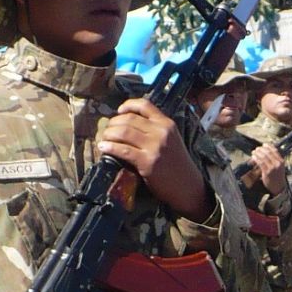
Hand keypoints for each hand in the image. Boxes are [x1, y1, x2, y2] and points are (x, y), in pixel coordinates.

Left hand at [97, 98, 209, 218]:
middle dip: (113, 123)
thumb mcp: (171, 140)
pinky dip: (110, 147)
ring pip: (123, 132)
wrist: (188, 187)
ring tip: (104, 139)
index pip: (144, 105)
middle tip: (107, 130)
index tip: (118, 111)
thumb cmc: (177, 165)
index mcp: (167, 123)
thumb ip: (156, 129)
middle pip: (129, 119)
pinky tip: (104, 148)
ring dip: (109, 134)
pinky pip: (123, 150)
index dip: (128, 105)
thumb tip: (129, 124)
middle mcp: (161, 131)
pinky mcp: (147, 162)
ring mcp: (154, 146)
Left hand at [251, 144, 286, 195]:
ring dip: (258, 153)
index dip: (268, 146)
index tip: (264, 145)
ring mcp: (272, 168)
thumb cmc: (278, 177)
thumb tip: (266, 152)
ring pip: (263, 157)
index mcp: (281, 161)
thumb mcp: (280, 167)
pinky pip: (260, 163)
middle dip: (261, 149)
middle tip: (257, 149)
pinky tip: (253, 157)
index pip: (275, 151)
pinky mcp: (267, 172)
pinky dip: (256, 159)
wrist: (279, 187)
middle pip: (268, 153)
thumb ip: (275, 160)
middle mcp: (277, 164)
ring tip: (254, 152)